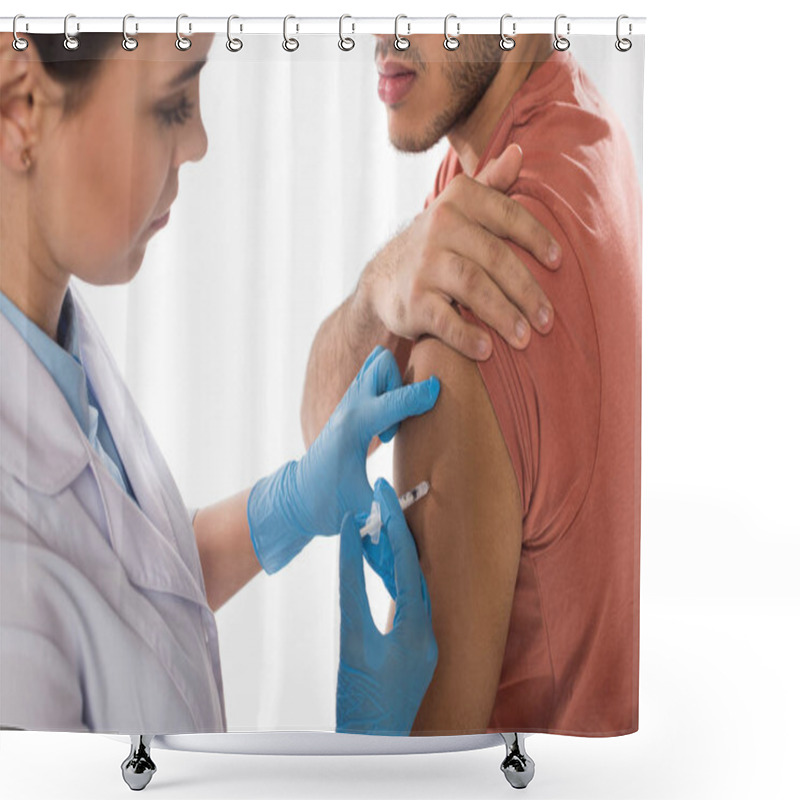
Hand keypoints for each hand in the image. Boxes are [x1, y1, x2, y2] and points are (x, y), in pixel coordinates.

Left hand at [247, 347, 438, 573]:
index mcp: (353, 429)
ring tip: (396, 420)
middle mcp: (349, 408)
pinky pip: (374, 380)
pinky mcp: (349, 408)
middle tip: (408, 414)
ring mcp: (348, 404)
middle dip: (402, 381)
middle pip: (382, 366)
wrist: (295, 499)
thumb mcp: (361, 512)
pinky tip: (388, 423)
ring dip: (395, 383)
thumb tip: (424, 526)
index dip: (418, 396)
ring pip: (377, 367)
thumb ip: (392, 512)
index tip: (439, 392)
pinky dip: (388, 390)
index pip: (392, 401)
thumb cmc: (327, 504)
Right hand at [337, 479, 436, 734]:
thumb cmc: (358, 698)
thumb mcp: (350, 637)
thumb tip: (352, 538)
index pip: (407, 561)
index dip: (393, 522)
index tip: (382, 490)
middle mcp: (429, 632)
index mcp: (418, 628)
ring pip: (413, 584)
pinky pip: (408, 602)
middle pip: (415, 568)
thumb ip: (351, 585)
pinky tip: (381, 563)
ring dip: (396, 554)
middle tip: (382, 496)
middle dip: (398, 531)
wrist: (371, 742)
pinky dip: (394, 578)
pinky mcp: (415, 649)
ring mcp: (424, 641)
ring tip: (378, 522)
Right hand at [357, 143, 560, 361]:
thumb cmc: (438, 243)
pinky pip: (445, 320)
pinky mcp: (412, 300)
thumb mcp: (459, 208)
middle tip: (548, 320)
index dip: (537, 238)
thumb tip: (520, 153)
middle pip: (495, 258)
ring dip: (505, 316)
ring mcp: (424, 265)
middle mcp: (440, 227)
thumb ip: (490, 185)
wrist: (385, 278)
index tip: (559, 262)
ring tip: (526, 340)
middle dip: (527, 291)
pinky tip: (487, 351)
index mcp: (458, 200)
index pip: (507, 215)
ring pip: (474, 288)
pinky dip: (467, 336)